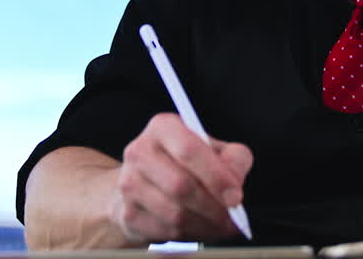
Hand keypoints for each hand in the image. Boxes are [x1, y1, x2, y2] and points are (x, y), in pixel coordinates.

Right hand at [111, 112, 252, 243]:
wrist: (146, 182)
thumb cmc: (187, 163)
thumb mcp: (215, 149)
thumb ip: (234, 158)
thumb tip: (235, 183)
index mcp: (163, 127)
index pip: (189, 150)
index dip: (216, 176)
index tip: (236, 196)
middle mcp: (140, 152)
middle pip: (181, 186)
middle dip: (213, 207)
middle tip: (233, 218)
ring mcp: (129, 183)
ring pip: (174, 213)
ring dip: (204, 224)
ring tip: (220, 224)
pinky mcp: (127, 213)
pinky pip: (164, 231)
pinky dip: (189, 234)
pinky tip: (199, 227)